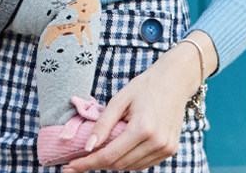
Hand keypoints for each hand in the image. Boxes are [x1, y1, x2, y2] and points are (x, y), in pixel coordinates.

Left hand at [63, 31, 216, 172]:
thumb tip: (88, 147)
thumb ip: (103, 124)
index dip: (87, 163)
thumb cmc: (145, 86)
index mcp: (143, 128)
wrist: (174, 81)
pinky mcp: (170, 150)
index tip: (70, 167)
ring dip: (113, 163)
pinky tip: (120, 150)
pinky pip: (143, 164)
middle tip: (80, 159)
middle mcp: (156, 142)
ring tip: (99, 152)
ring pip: (131, 167)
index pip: (109, 156)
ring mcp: (165, 149)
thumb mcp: (120, 99)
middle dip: (97, 163)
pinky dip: (129, 161)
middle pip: (119, 164)